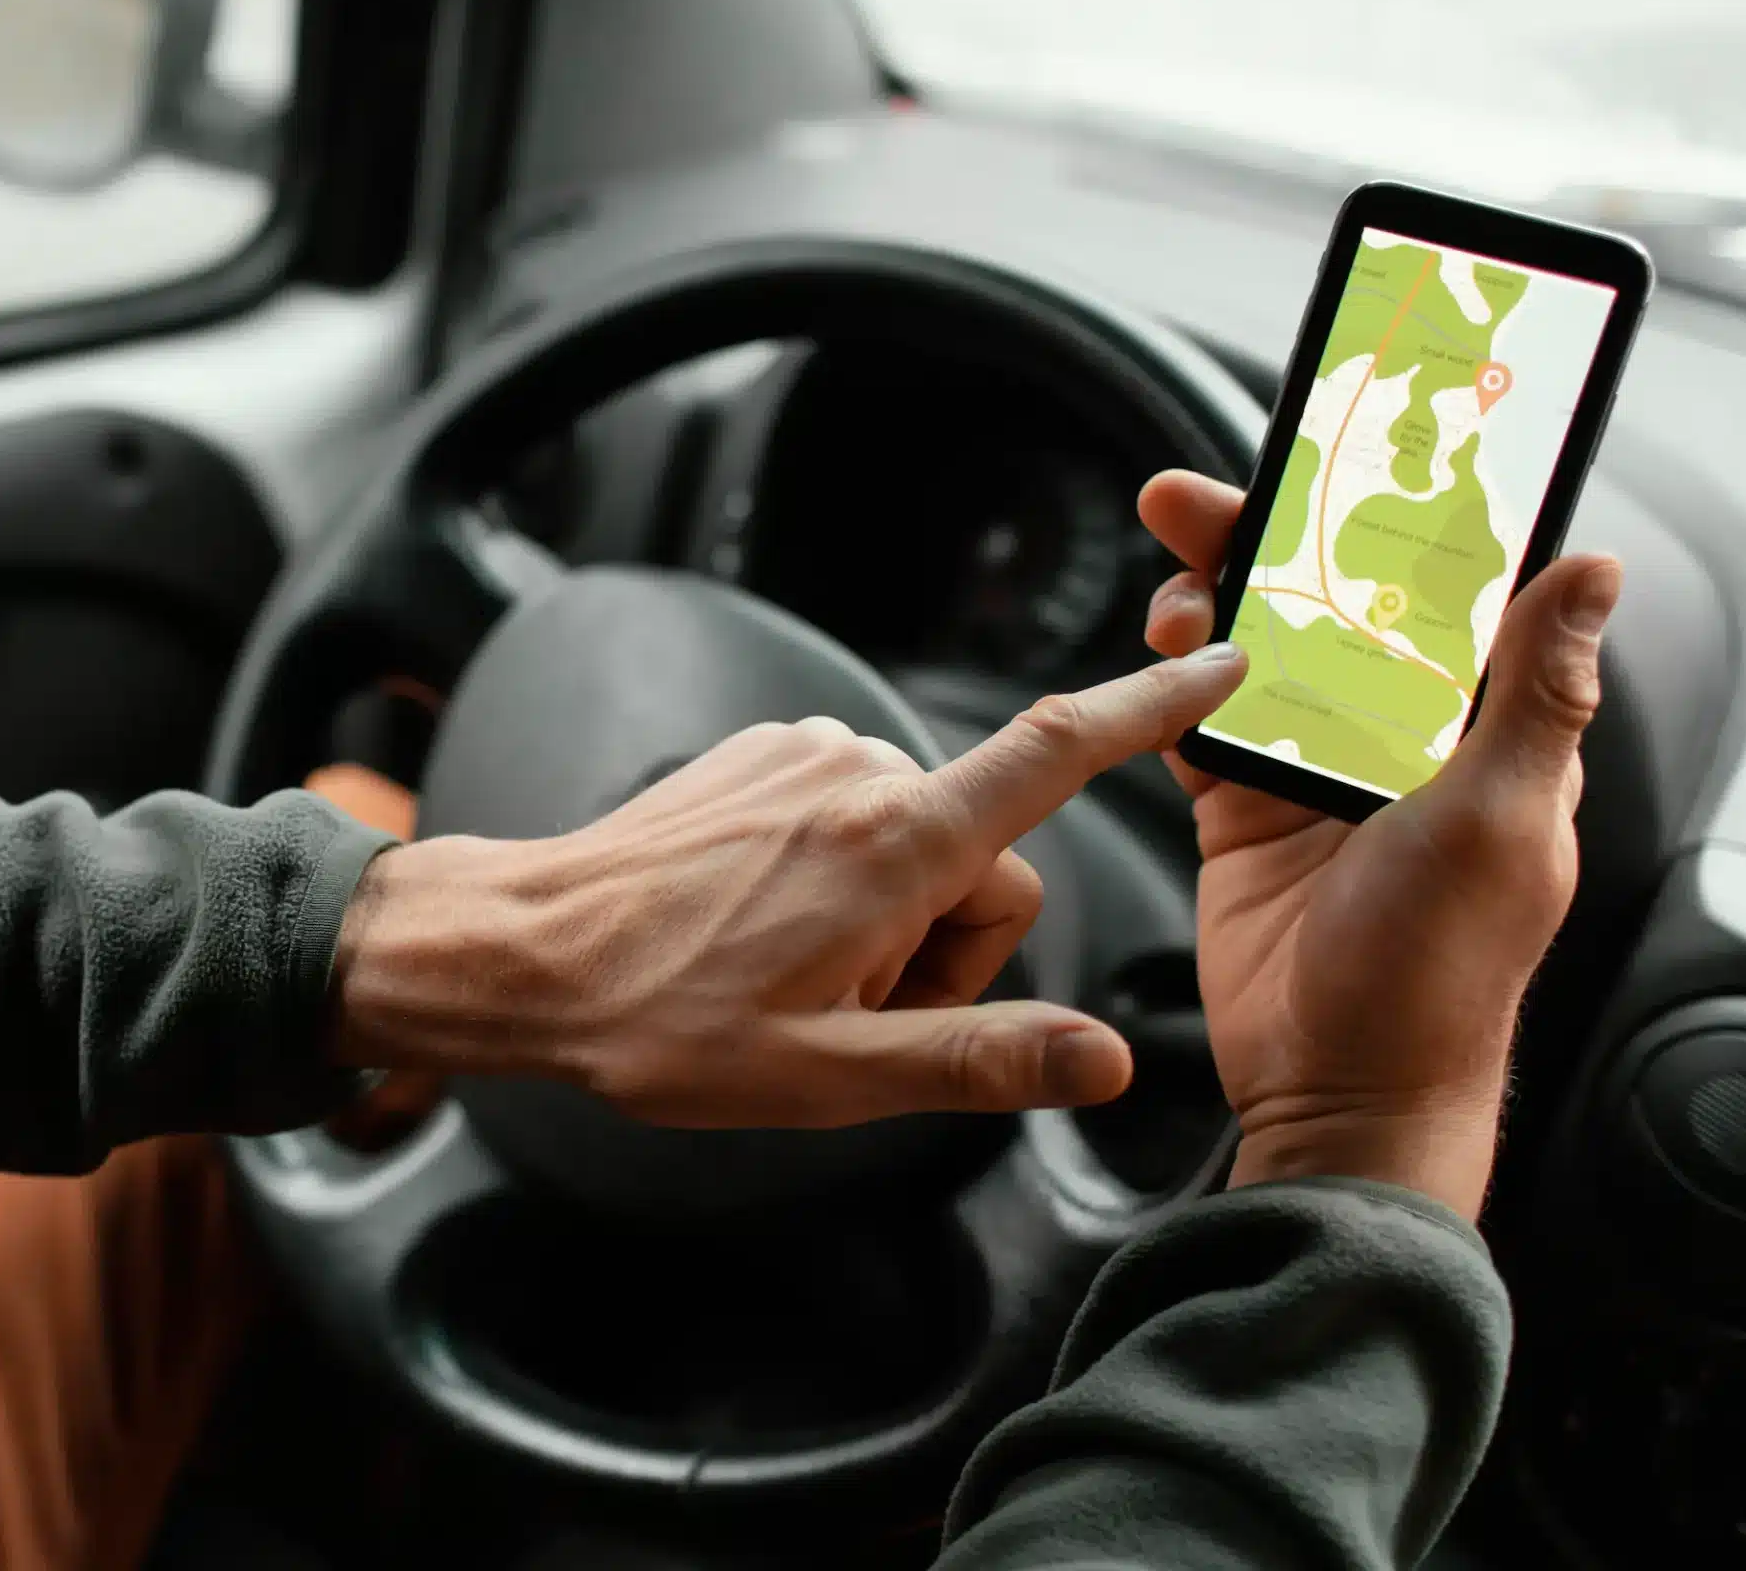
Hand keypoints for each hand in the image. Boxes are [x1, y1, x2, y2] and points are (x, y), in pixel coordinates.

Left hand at [332, 647, 1248, 1127]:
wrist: (523, 951)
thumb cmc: (664, 1023)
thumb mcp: (830, 1076)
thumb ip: (980, 1061)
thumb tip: (1107, 1062)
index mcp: (895, 843)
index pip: (1054, 756)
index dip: (1148, 713)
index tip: (1222, 668)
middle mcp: (861, 770)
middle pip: (987, 858)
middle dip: (950, 944)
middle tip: (849, 1007)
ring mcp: (806, 752)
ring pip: (921, 841)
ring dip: (889, 915)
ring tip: (790, 972)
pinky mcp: (765, 754)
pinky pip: (854, 814)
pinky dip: (839, 875)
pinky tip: (762, 927)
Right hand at [1139, 471, 1620, 1216]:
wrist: (1338, 1090)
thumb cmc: (1438, 976)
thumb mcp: (1503, 819)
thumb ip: (1535, 690)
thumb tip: (1591, 570)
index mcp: (1479, 731)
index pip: (1437, 593)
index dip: (1384, 519)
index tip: (1331, 461)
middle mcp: (1397, 743)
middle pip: (1327, 606)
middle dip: (1262, 543)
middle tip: (1198, 502)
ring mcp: (1313, 777)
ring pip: (1255, 653)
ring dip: (1209, 609)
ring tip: (1173, 593)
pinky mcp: (1243, 814)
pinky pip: (1197, 724)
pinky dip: (1172, 686)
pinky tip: (1157, 659)